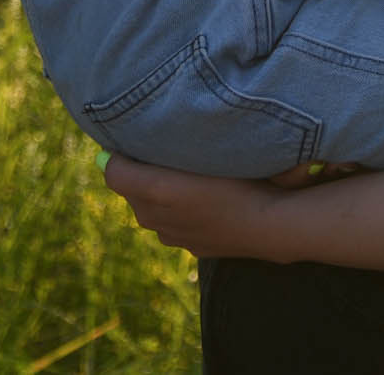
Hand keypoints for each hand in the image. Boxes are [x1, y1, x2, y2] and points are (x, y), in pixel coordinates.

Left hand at [101, 153, 292, 258]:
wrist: (272, 224)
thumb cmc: (241, 179)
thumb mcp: (206, 152)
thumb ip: (161, 148)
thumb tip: (112, 152)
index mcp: (152, 191)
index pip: (113, 170)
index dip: (120, 153)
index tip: (134, 137)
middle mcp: (154, 217)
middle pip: (131, 189)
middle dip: (141, 171)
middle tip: (166, 151)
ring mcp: (170, 236)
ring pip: (152, 207)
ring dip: (160, 192)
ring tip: (188, 174)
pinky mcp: (189, 246)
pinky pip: (173, 222)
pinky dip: (180, 210)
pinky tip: (207, 199)